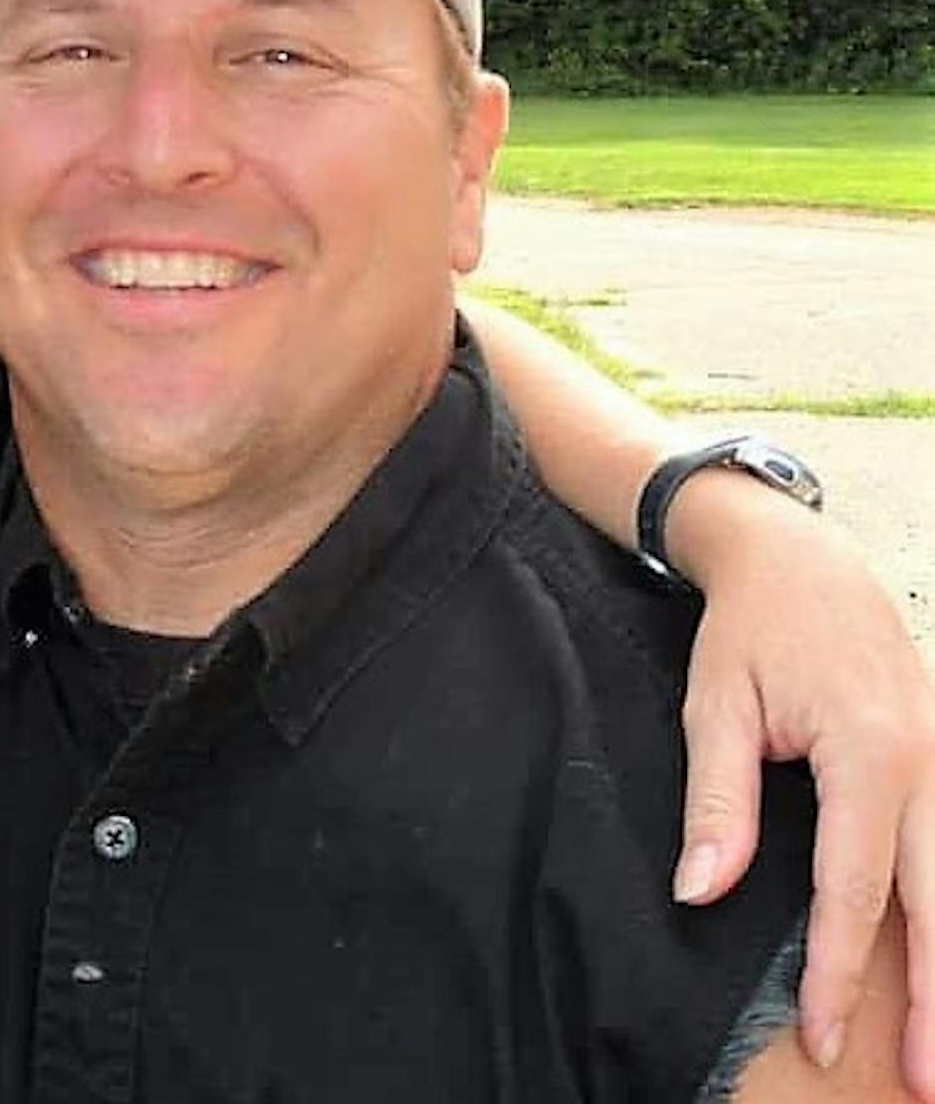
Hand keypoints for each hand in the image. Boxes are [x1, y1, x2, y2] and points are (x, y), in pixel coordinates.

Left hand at [670, 470, 934, 1097]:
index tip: (826, 1036)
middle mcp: (927, 762)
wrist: (800, 559)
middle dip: (932, 997)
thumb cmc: (750, 630)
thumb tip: (701, 891)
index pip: (854, 888)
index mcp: (869, 752)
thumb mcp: (716, 707)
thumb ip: (718, 802)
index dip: (839, 970)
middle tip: (926, 1078)